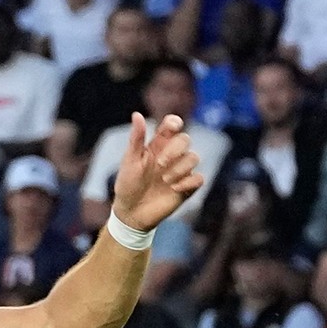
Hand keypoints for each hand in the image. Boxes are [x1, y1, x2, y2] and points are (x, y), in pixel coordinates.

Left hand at [110, 113, 204, 232]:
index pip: (172, 126)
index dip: (175, 123)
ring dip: (180, 168)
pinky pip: (199, 178)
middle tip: (160, 164)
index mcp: (157, 145)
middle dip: (175, 150)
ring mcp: (180, 171)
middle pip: (185, 140)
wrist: (131, 213)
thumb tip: (137, 114)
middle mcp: (172, 155)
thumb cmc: (127, 185)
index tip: (172, 128)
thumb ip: (136, 139)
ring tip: (164, 180)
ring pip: (194, 158)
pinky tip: (174, 188)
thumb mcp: (130, 161)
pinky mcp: (186, 187)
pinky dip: (189, 182)